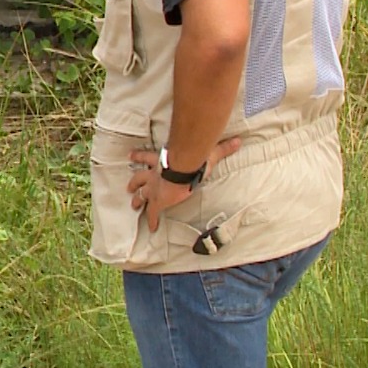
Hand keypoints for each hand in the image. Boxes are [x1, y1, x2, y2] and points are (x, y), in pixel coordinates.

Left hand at [126, 137, 241, 231]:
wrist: (183, 169)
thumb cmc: (192, 158)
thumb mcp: (206, 151)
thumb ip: (222, 147)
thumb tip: (238, 141)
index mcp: (160, 160)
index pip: (146, 156)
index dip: (138, 156)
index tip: (131, 156)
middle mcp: (153, 174)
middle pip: (139, 178)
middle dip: (134, 183)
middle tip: (129, 187)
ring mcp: (154, 188)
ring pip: (141, 194)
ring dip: (137, 199)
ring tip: (133, 204)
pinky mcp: (158, 201)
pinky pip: (153, 213)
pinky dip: (152, 220)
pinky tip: (152, 227)